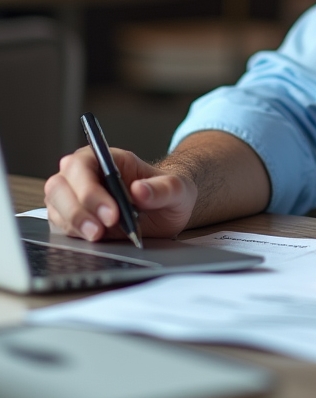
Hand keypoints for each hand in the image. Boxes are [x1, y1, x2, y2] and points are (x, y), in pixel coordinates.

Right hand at [44, 146, 197, 241]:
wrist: (168, 211)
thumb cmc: (169, 192)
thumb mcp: (177, 189)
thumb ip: (162, 189)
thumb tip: (140, 190)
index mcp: (108, 158)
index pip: (82, 165)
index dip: (90, 189)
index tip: (111, 212)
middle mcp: (86, 174)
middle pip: (60, 186)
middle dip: (78, 210)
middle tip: (101, 229)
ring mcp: (76, 197)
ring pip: (57, 207)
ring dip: (74, 224)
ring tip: (98, 236)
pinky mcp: (73, 219)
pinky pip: (60, 226)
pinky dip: (73, 234)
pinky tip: (93, 239)